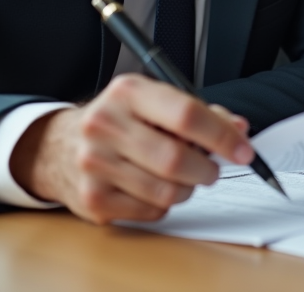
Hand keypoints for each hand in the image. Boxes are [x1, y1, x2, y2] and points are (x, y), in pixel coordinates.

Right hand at [9, 74, 254, 224]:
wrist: (60, 145)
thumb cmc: (120, 121)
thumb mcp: (155, 102)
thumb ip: (201, 113)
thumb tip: (238, 130)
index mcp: (127, 92)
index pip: (186, 114)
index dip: (222, 136)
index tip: (243, 150)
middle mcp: (105, 125)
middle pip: (176, 158)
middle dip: (207, 169)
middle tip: (212, 169)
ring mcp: (94, 164)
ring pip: (167, 191)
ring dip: (187, 188)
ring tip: (180, 176)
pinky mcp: (93, 199)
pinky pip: (152, 210)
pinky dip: (164, 203)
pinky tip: (152, 186)